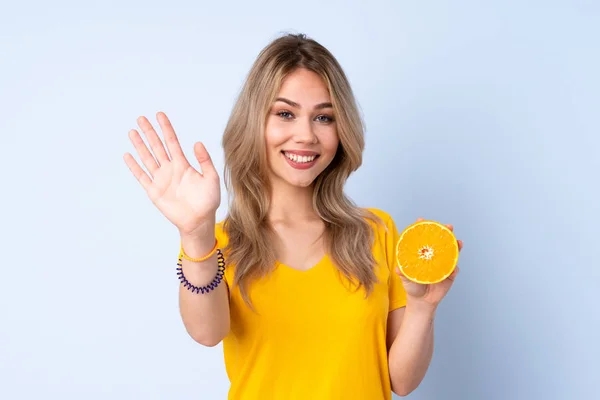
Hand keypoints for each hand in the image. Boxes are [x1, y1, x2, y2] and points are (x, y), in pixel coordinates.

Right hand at [123, 112, 220, 236]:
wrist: (199, 221)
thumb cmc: (208, 201)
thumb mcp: (211, 178)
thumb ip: (205, 161)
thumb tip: (198, 143)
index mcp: (183, 164)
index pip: (172, 142)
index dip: (166, 128)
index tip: (160, 114)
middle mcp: (170, 169)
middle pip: (156, 146)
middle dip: (149, 132)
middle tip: (141, 118)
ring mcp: (161, 179)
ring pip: (147, 158)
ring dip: (139, 145)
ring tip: (132, 132)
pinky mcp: (154, 191)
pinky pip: (141, 176)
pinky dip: (134, 166)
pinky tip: (128, 155)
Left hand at [396, 218, 462, 308]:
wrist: (422, 301)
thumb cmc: (412, 287)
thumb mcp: (406, 279)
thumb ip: (403, 274)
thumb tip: (397, 269)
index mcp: (422, 254)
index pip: (422, 238)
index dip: (422, 228)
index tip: (421, 220)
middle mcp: (433, 256)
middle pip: (440, 241)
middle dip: (445, 232)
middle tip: (448, 227)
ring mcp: (443, 264)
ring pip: (451, 252)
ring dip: (456, 245)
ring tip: (458, 241)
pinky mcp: (450, 274)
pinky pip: (454, 269)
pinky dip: (455, 267)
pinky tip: (454, 267)